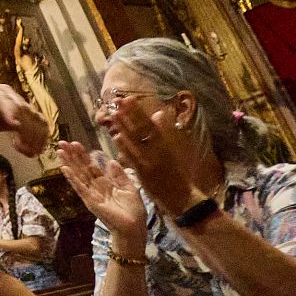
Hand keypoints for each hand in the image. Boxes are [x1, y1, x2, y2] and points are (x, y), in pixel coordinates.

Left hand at [0, 83, 48, 155]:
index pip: (3, 100)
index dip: (11, 112)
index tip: (16, 126)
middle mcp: (8, 95)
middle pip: (23, 110)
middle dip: (27, 131)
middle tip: (27, 150)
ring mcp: (19, 102)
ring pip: (34, 116)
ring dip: (36, 135)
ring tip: (31, 153)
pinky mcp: (26, 112)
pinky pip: (39, 122)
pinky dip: (41, 135)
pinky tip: (36, 149)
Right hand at [59, 141, 147, 247]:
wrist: (134, 227)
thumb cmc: (134, 210)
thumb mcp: (129, 188)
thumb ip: (120, 175)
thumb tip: (111, 161)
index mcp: (105, 183)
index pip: (91, 166)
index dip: (83, 155)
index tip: (75, 143)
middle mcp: (95, 187)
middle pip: (81, 168)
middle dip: (72, 155)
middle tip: (62, 142)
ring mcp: (91, 193)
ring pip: (78, 175)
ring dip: (68, 163)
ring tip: (59, 151)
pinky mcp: (90, 201)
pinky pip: (80, 187)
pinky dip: (72, 178)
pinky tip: (64, 168)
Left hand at [105, 99, 203, 215]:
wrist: (182, 198)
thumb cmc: (176, 173)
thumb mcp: (173, 151)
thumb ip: (165, 133)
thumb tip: (159, 113)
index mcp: (165, 144)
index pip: (150, 124)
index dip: (139, 111)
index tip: (129, 98)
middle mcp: (158, 151)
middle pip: (141, 130)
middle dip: (129, 115)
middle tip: (118, 100)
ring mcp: (150, 161)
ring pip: (135, 142)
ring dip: (124, 127)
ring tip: (114, 114)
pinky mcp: (144, 173)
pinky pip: (132, 158)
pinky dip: (125, 148)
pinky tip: (116, 137)